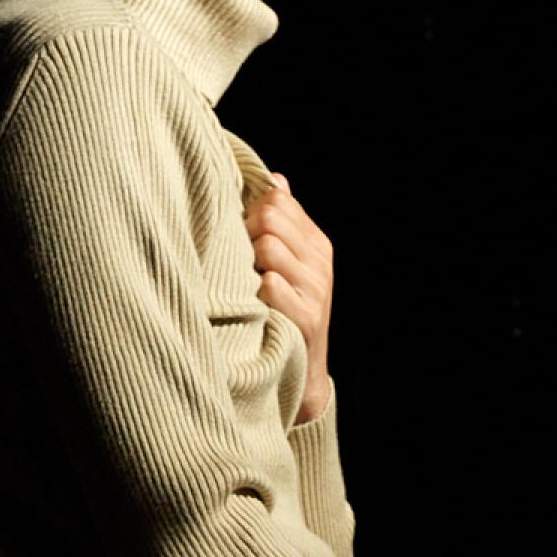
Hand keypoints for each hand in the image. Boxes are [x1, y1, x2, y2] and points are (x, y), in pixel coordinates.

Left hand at [248, 170, 332, 413]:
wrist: (300, 377)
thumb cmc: (283, 314)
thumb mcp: (290, 267)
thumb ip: (283, 224)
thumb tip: (275, 179)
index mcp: (316, 244)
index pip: (278, 199)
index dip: (249, 211)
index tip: (238, 235)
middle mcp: (320, 262)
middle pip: (269, 216)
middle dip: (244, 232)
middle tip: (236, 260)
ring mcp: (316, 290)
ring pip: (267, 247)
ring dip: (246, 264)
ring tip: (243, 284)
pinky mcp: (306, 318)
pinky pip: (269, 285)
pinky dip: (253, 294)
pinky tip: (250, 306)